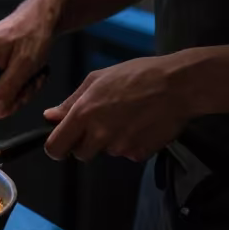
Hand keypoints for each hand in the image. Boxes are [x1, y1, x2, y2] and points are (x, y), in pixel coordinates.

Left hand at [43, 55, 193, 161]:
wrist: (178, 85)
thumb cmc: (137, 75)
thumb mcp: (97, 79)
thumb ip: (70, 102)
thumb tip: (50, 116)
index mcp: (83, 114)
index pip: (55, 147)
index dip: (56, 148)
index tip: (62, 143)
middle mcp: (99, 135)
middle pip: (81, 154)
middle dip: (86, 143)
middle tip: (100, 123)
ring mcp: (120, 147)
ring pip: (106, 152)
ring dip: (110, 141)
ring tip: (126, 117)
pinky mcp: (140, 154)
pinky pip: (128, 154)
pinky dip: (131, 144)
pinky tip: (141, 124)